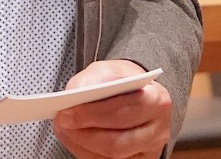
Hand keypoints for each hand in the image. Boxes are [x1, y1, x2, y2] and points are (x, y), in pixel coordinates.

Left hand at [52, 60, 171, 158]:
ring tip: (64, 128)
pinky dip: (85, 151)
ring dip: (82, 143)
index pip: (124, 111)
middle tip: (61, 120)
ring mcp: (149, 151)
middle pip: (117, 141)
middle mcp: (158, 130)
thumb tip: (73, 93)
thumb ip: (94, 78)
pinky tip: (73, 138)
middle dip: (84, 132)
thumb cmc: (122, 83)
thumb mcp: (110, 70)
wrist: (138, 95)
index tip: (66, 109)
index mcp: (157, 100)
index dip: (92, 114)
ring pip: (112, 156)